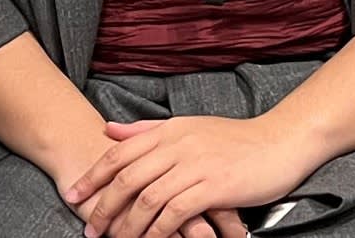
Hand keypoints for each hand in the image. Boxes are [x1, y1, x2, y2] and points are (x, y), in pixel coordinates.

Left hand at [35, 127, 240, 237]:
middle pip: (127, 178)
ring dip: (127, 225)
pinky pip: (175, 213)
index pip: (119, 153)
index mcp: (168, 130)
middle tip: (90, 229)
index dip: (93, 176)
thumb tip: (109, 129)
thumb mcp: (187, 127)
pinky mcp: (213, 186)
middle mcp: (177, 145)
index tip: (73, 196)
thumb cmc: (235, 139)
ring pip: (147, 199)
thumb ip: (147, 130)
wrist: (281, 142)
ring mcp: (195, 165)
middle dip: (103, 207)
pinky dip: (158, 231)